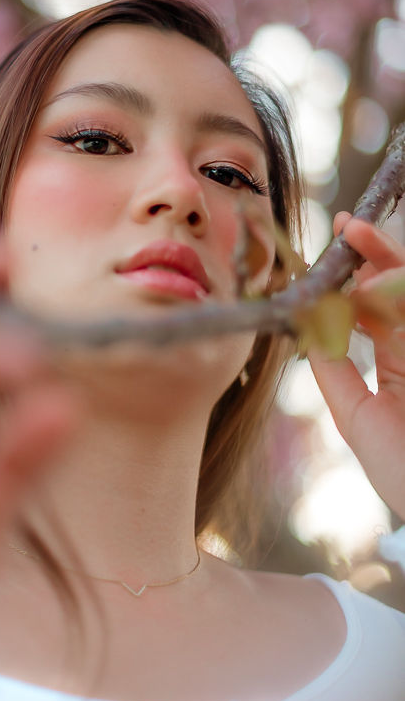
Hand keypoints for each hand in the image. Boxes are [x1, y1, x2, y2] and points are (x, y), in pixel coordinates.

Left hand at [309, 212, 404, 519]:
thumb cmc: (402, 473)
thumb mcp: (357, 416)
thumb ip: (335, 371)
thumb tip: (305, 326)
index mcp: (397, 365)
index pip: (374, 310)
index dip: (354, 278)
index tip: (333, 249)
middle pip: (398, 291)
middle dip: (376, 255)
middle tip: (350, 227)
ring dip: (390, 266)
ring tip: (362, 239)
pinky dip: (400, 292)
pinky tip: (383, 278)